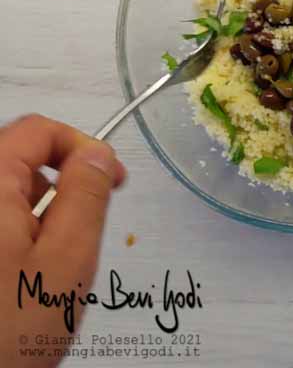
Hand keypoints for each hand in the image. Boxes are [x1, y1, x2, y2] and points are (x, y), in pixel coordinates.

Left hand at [0, 115, 125, 367]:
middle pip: (15, 157)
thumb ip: (87, 195)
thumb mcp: (67, 259)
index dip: (82, 146)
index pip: (37, 130)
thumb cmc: (10, 332)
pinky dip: (13, 232)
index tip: (111, 179)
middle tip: (87, 225)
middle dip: (61, 183)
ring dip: (36, 211)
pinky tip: (21, 275)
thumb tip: (98, 154)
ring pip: (2, 192)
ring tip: (51, 262)